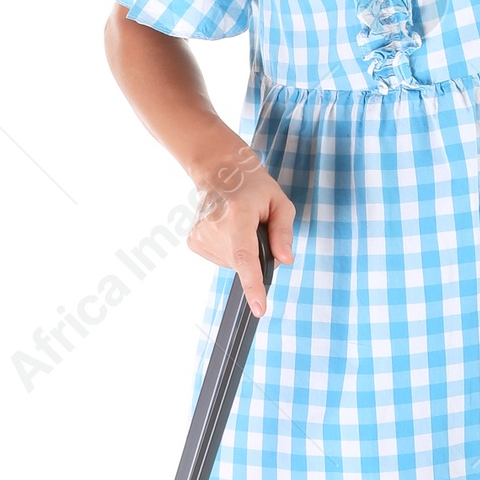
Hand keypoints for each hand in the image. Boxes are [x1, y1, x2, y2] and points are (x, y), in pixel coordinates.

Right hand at [186, 149, 295, 317]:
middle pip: (244, 263)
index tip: (259, 308)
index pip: (244, 256)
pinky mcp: (194, 242)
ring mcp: (200, 235)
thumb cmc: (252, 186)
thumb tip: (286, 260)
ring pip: (232, 264)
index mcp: (238, 215)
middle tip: (255, 226)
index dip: (253, 284)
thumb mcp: (279, 202)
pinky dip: (229, 250)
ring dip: (242, 252)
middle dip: (257, 254)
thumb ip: (284, 232)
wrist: (218, 171)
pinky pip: (221, 260)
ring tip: (238, 223)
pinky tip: (226, 230)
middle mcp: (214, 227)